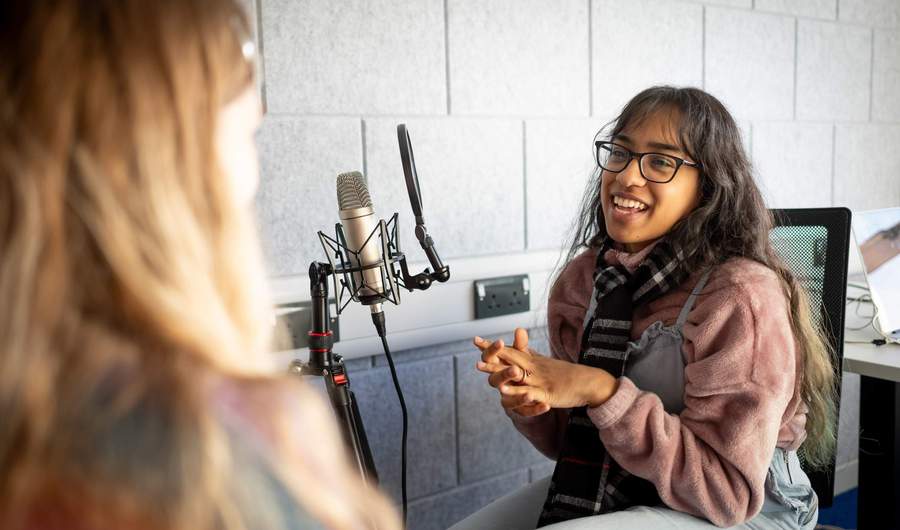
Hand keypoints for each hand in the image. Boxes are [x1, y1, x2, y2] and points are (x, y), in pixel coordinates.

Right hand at [474, 329, 549, 415]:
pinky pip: (525, 412)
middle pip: (494, 380)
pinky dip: (535, 410)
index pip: (488, 358)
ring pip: (507, 400)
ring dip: (518, 397)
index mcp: (497, 368)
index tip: (500, 341)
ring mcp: (507, 399)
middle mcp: (499, 384)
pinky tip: (546, 405)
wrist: (531, 391)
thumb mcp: (522, 357)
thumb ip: (520, 346)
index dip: (492, 350)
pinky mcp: (519, 411)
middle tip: (515, 370)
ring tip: (530, 395)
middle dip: (504, 375)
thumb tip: (519, 330)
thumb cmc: (522, 370)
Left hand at [476, 328, 618, 412]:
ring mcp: (540, 380)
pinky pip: (530, 392)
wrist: (589, 382)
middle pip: (510, 359)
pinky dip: (517, 391)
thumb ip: (529, 354)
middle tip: (474, 348)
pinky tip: (505, 391)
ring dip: (497, 370)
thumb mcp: (545, 363)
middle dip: (491, 355)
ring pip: (516, 374)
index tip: (475, 340)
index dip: (492, 347)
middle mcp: (535, 368)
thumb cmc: (566, 374)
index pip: (510, 351)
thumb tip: (520, 343)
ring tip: (480, 367)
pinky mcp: (547, 394)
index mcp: (533, 361)